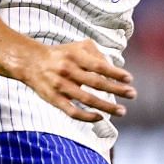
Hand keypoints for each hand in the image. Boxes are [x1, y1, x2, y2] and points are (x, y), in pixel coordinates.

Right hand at [14, 39, 135, 121]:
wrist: (29, 62)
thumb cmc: (62, 54)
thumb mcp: (79, 46)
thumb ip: (97, 54)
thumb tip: (113, 69)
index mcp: (75, 56)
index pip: (99, 66)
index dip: (115, 73)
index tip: (130, 79)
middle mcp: (67, 71)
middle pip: (96, 83)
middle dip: (117, 90)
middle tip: (133, 94)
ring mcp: (60, 86)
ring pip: (86, 99)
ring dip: (106, 107)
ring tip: (122, 111)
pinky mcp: (53, 99)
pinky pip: (72, 111)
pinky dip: (87, 116)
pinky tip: (100, 117)